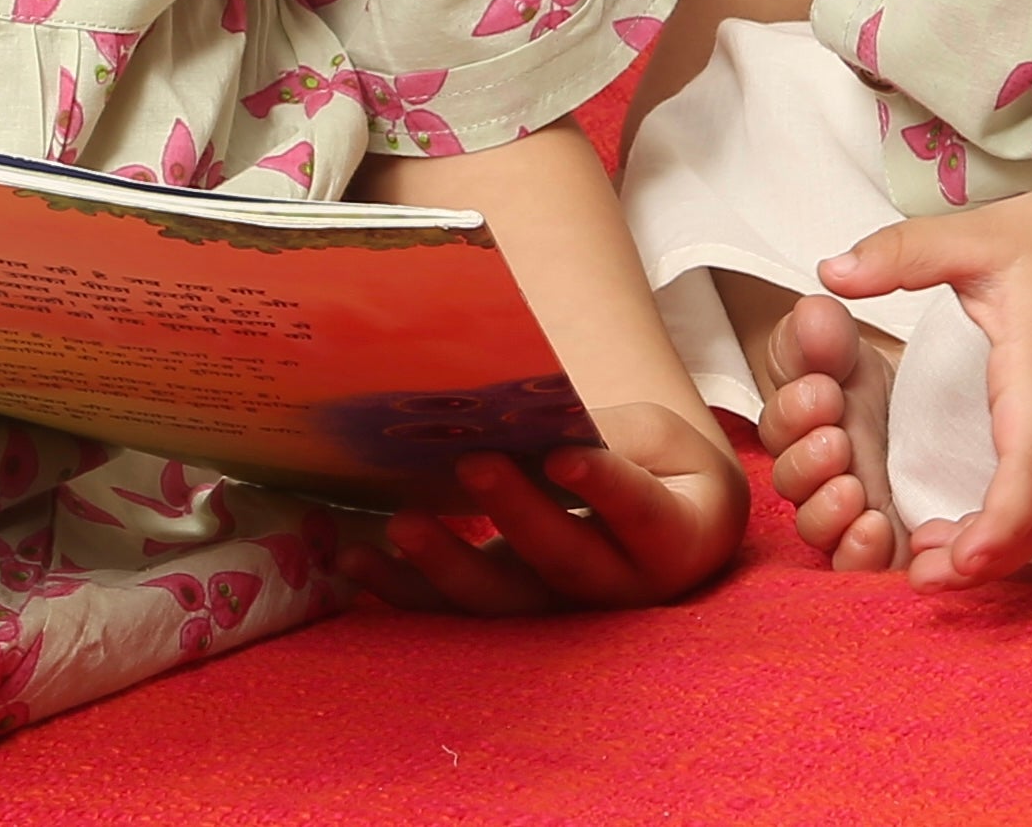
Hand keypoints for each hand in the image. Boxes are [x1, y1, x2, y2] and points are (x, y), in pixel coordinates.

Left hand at [339, 401, 747, 613]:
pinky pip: (455, 613)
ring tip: (400, 524)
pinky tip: (357, 561)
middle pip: (565, 559)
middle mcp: (617, 590)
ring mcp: (559, 613)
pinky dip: (404, 591)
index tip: (562, 455)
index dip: (603, 487)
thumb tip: (540, 416)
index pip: (640, 512)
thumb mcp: (657, 439)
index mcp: (674, 540)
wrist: (666, 522)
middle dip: (516, 513)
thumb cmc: (662, 466)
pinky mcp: (510, 615)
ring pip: (503, 600)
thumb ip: (612, 435)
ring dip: (446, 564)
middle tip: (473, 462)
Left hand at [821, 173, 1031, 591]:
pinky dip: (1026, 526)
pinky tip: (980, 532)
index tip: (958, 562)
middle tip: (922, 579)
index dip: (1001, 521)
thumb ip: (902, 253)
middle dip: (990, 557)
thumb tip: (827, 272)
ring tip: (935, 564)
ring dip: (1006, 549)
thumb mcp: (977, 234)